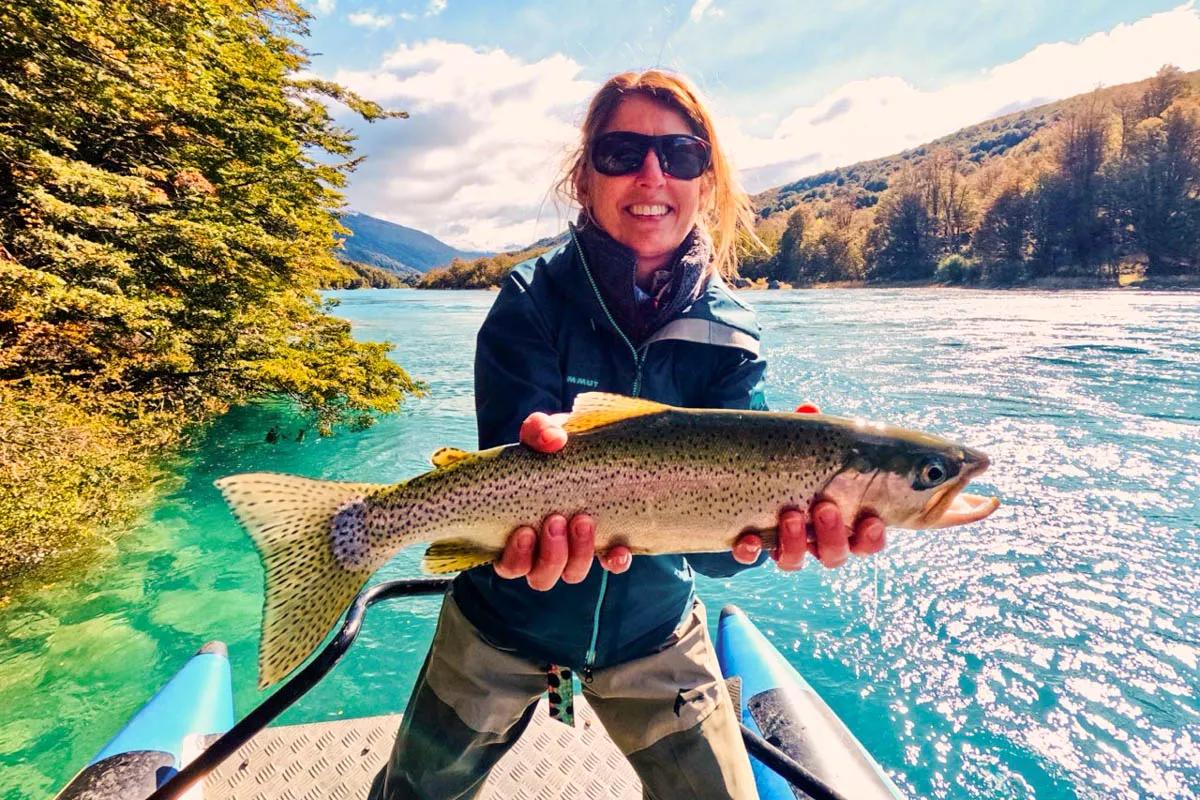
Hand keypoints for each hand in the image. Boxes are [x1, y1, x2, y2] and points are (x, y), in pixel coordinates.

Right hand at [493, 411, 631, 589]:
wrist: (585, 443)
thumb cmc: (552, 446)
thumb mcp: (541, 432)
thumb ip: (538, 430)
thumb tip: (552, 441)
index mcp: (519, 533)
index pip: (509, 565)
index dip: (516, 557)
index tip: (525, 531)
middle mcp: (544, 551)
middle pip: (541, 576)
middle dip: (551, 554)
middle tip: (557, 520)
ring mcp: (575, 550)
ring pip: (572, 573)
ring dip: (578, 555)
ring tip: (584, 520)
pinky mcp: (605, 544)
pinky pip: (610, 564)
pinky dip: (614, 561)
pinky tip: (618, 550)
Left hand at [732, 402, 886, 570]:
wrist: (749, 472)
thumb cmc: (795, 461)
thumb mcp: (805, 446)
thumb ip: (811, 433)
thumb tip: (809, 409)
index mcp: (840, 520)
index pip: (866, 541)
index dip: (872, 538)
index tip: (871, 520)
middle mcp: (815, 540)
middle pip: (834, 555)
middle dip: (832, 535)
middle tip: (823, 507)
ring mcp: (784, 545)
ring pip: (795, 561)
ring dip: (795, 543)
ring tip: (789, 514)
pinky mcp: (753, 544)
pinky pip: (751, 557)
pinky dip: (750, 551)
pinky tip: (747, 538)